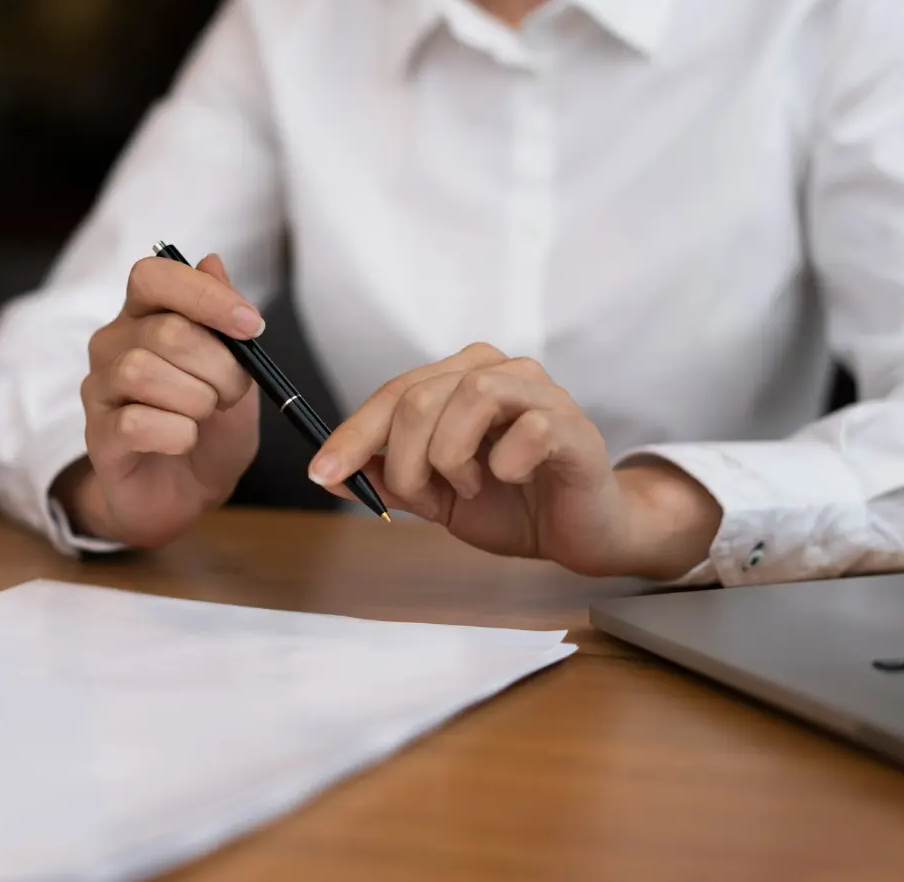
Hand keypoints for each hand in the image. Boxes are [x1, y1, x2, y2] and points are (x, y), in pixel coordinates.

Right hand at [55, 253, 263, 546]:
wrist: (189, 493)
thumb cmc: (211, 426)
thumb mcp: (235, 371)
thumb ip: (224, 320)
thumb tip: (213, 261)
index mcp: (146, 316)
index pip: (154, 275)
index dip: (204, 295)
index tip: (251, 324)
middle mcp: (114, 344)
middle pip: (165, 332)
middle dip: (219, 367)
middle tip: (230, 395)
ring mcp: (100, 389)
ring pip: (145, 373)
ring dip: (196, 401)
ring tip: (205, 418)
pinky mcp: (98, 436)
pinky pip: (136, 422)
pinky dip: (177, 434)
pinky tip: (183, 441)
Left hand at [307, 343, 720, 578]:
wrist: (582, 531)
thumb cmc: (513, 503)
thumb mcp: (437, 493)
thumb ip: (391, 476)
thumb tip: (332, 473)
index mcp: (460, 378)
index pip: (392, 394)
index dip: (350, 435)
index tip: (321, 474)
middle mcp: (497, 370)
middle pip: (419, 397)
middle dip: (404, 460)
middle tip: (423, 496)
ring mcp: (538, 392)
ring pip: (466, 399)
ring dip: (451, 458)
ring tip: (470, 485)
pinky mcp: (571, 425)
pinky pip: (522, 433)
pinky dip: (503, 466)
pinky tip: (514, 480)